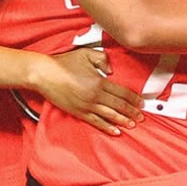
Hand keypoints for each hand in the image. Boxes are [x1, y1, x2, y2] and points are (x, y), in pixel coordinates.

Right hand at [31, 49, 145, 135]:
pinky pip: (96, 122)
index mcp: (99, 82)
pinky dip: (107, 127)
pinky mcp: (78, 112)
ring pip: (110, 116)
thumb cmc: (64, 63)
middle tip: (142, 117)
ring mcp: (87, 106)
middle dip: (132, 112)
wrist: (44, 74)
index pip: (122, 93)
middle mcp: (95, 96)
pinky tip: (115, 131)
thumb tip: (111, 70)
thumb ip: (103, 59)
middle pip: (119, 106)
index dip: (134, 99)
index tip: (142, 103)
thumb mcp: (86, 54)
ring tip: (133, 125)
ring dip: (123, 121)